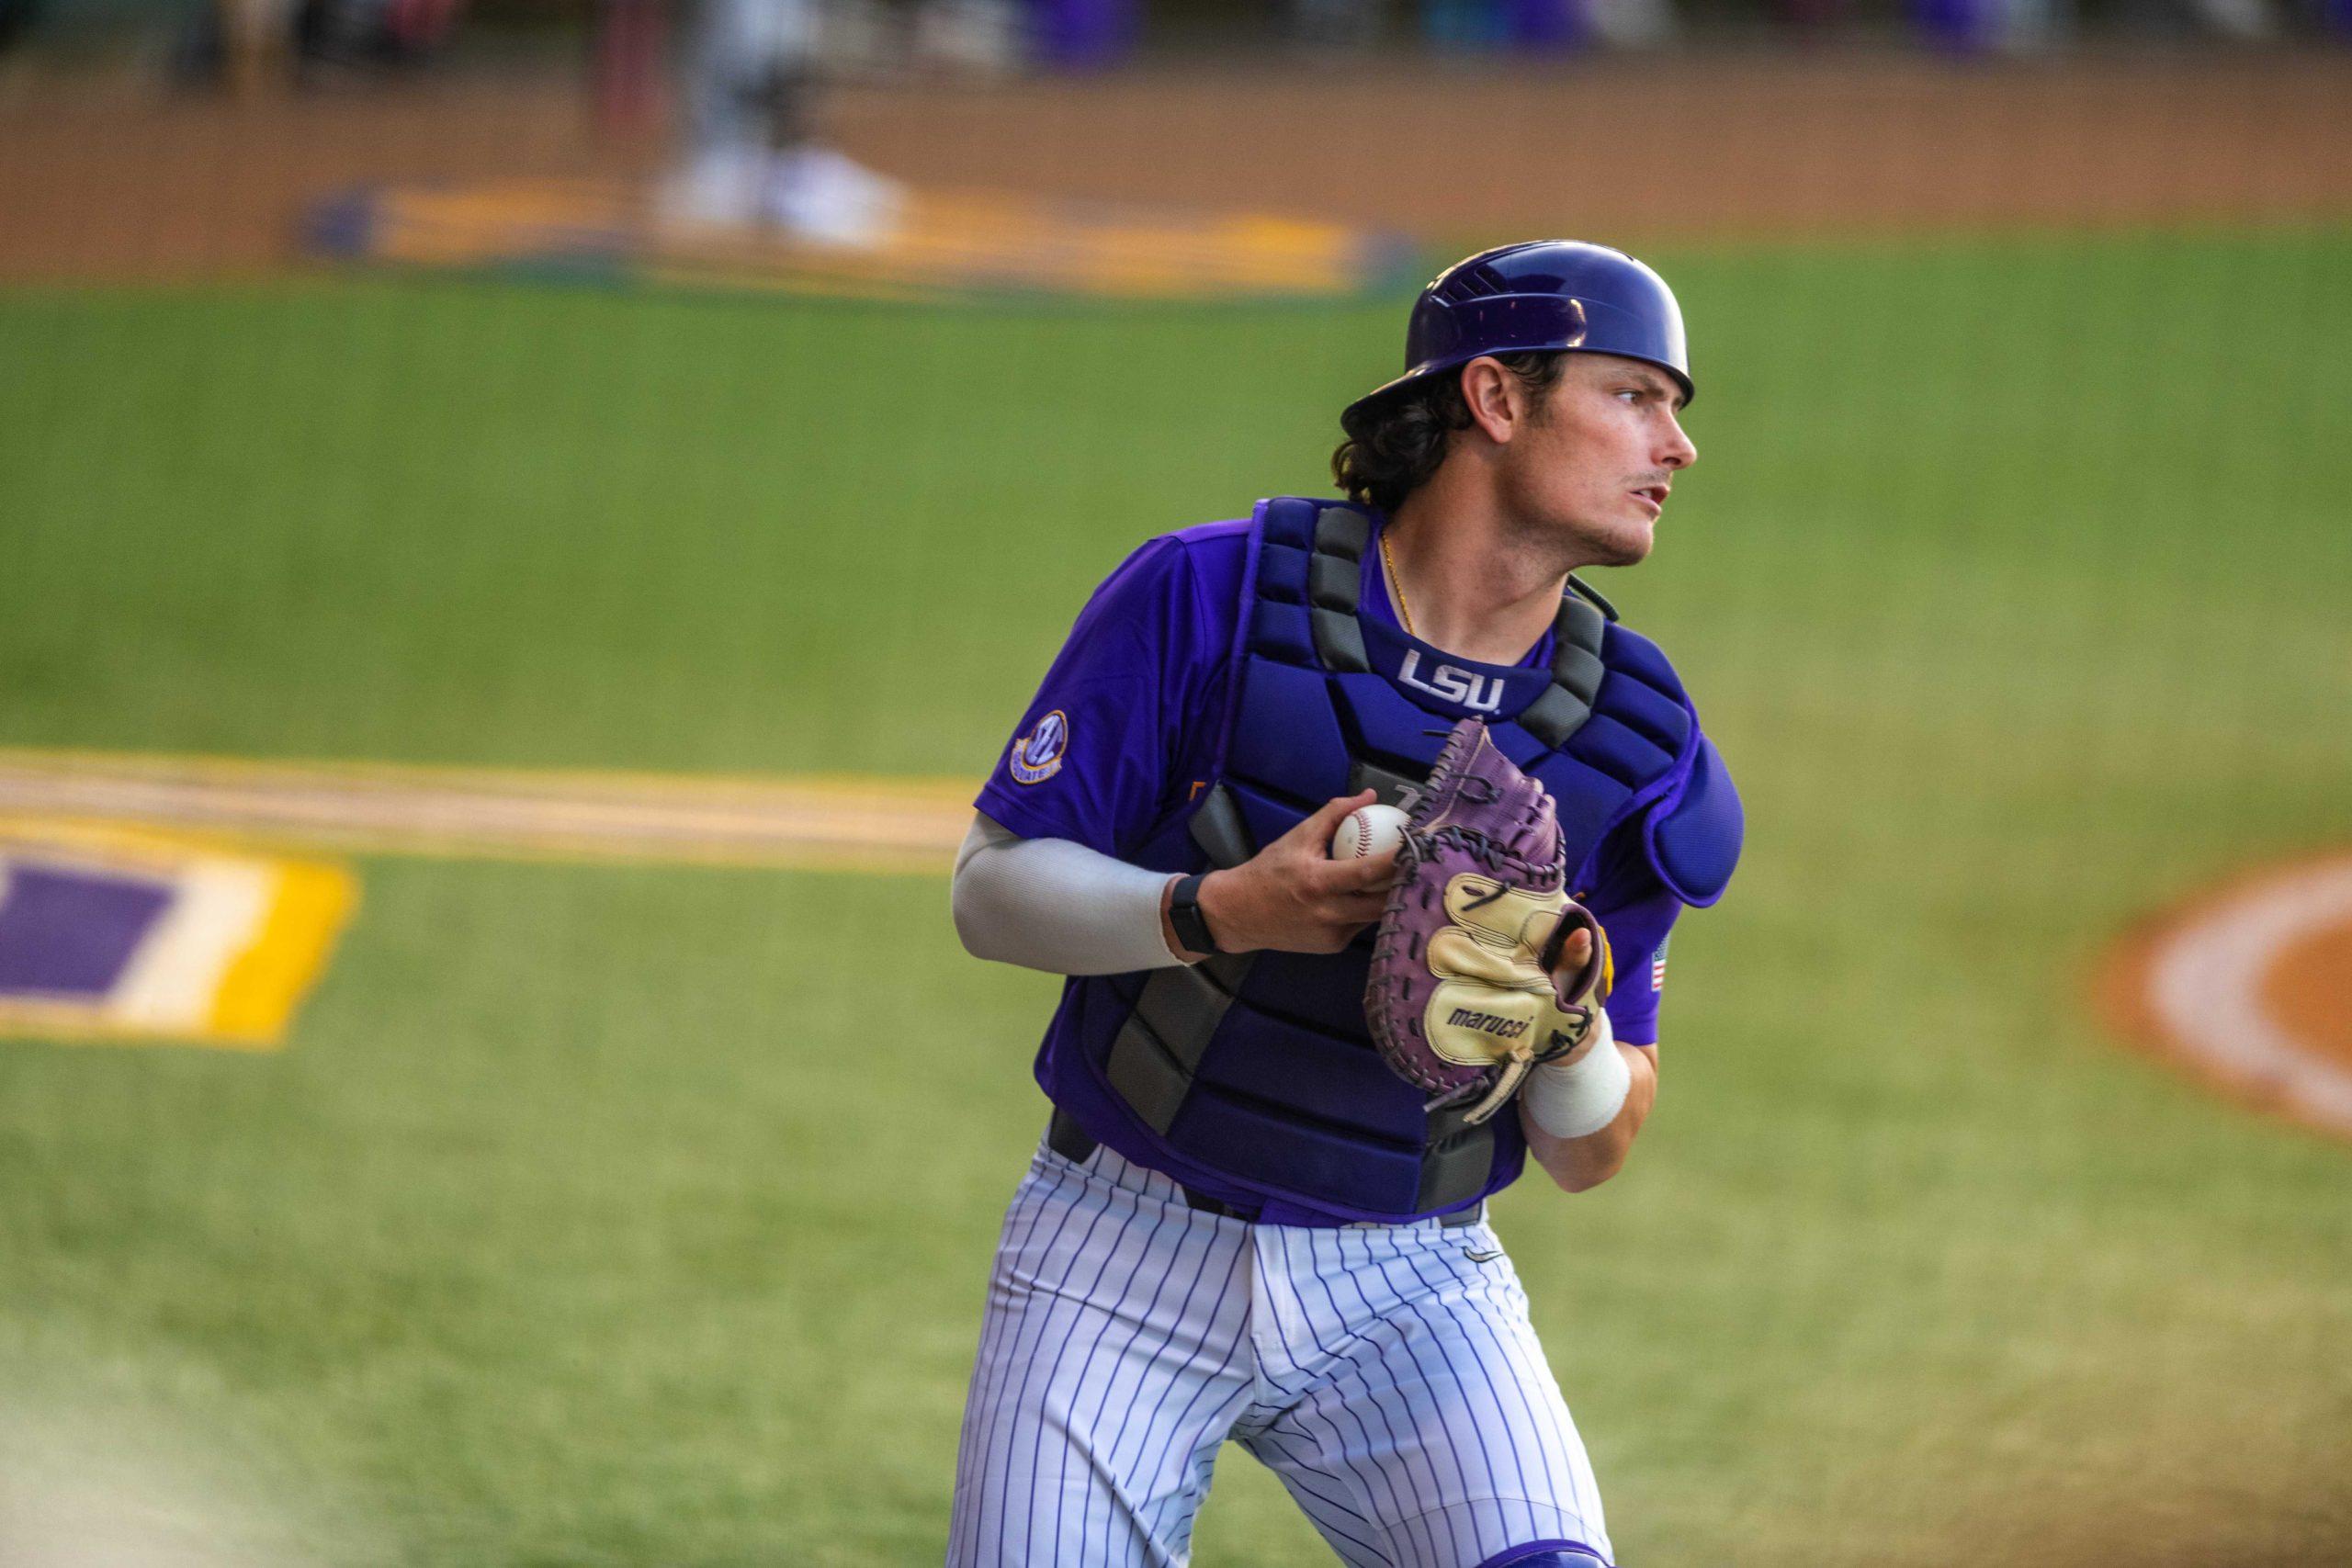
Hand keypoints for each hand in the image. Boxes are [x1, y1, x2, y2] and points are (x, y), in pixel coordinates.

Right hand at [1191, 790, 1398, 954]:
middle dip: (1403, 884)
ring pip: (1373, 916)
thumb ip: (1334, 813)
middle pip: (1381, 902)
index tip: (1416, 847)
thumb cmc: (1269, 871)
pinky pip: (1359, 925)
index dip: (1395, 861)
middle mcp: (1328, 913)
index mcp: (1318, 883)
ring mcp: (1332, 935)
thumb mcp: (1298, 837)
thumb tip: (1369, 796)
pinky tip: (1364, 897)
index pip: (1367, 873)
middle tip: (1418, 864)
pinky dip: (1364, 910)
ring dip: (1386, 898)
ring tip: (1399, 878)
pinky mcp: (1333, 947)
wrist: (1238, 914)